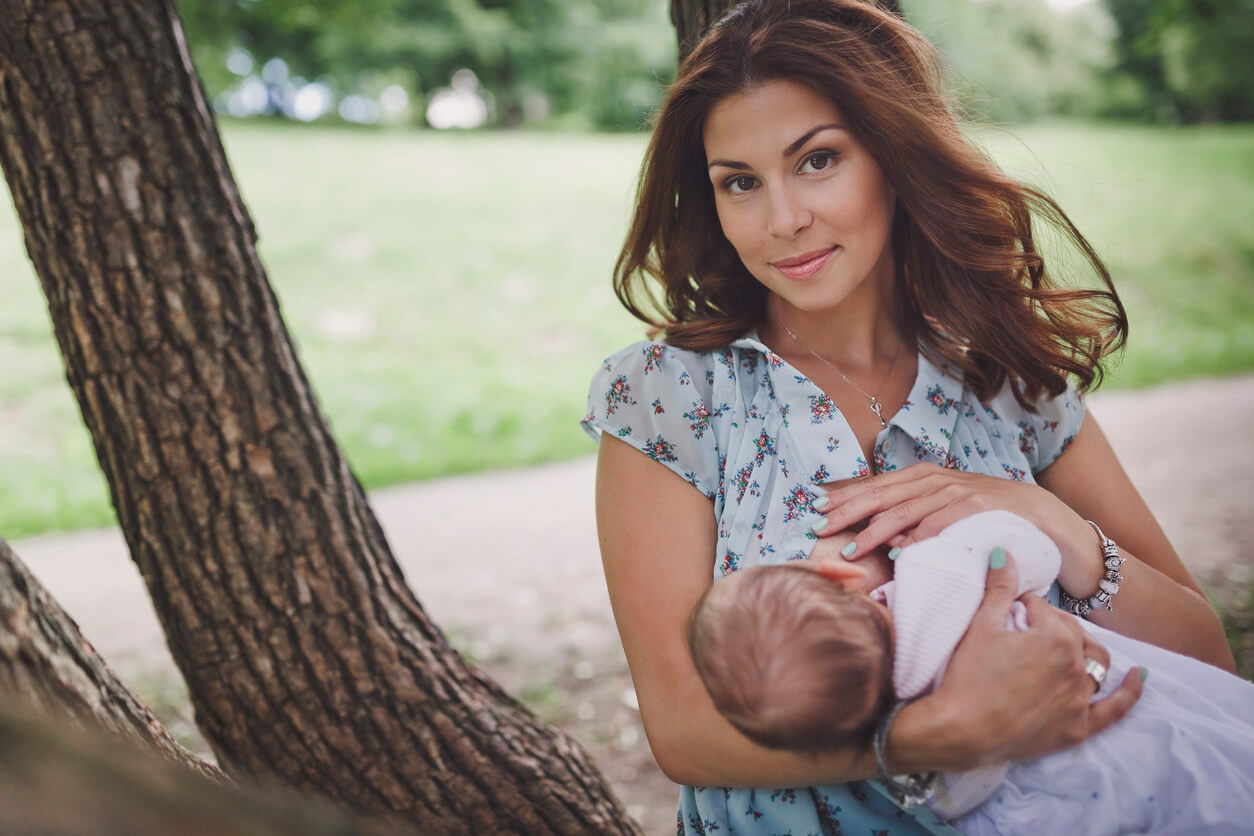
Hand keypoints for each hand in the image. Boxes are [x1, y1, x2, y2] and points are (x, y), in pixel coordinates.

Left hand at [812, 464, 1102, 596]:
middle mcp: (938, 479)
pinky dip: (920, 534)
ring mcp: (960, 490)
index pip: (875, 486)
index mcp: (925, 478)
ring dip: (877, 528)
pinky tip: (900, 549)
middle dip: (847, 510)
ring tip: (852, 547)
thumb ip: (914, 517)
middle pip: (883, 493)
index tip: (813, 510)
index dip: (843, 497)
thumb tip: (876, 535)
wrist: (1051, 521)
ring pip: (908, 508)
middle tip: (817, 528)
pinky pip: (944, 520)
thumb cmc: (992, 521)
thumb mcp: (947, 513)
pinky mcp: (982, 506)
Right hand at [891, 552, 1143, 771]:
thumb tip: (1004, 553)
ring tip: (1068, 643)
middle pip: (1071, 633)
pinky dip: (1130, 692)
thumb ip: (1000, 588)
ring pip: (1095, 663)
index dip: (1023, 607)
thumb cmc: (968, 677)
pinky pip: (1114, 709)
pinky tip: (1139, 676)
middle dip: (1050, 625)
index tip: (1007, 610)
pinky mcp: (1077, 728)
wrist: (960, 731)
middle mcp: (1076, 667)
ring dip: (1084, 648)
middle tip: (1023, 628)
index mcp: (1056, 638)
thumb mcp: (981, 627)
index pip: (1043, 610)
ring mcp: (1080, 700)